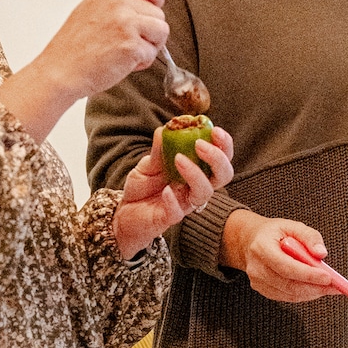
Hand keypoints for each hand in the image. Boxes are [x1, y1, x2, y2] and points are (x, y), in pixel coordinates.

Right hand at [0, 0, 170, 142]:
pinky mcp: (131, 45)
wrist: (60, 71)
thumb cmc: (73, 48)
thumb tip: (140, 1)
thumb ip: (116, 2)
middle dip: (150, 31)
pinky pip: (153, 52)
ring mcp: (126, 24)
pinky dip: (142, 62)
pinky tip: (123, 63)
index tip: (150, 10)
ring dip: (149, 46)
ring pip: (161, 31)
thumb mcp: (90, 9)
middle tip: (129, 42)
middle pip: (159, 13)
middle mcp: (118, 4)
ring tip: (126, 53)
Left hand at [113, 125, 233, 260]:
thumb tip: (164, 129)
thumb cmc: (142, 186)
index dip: (224, 145)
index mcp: (196, 171)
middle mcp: (195, 187)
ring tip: (178, 158)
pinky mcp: (170, 217)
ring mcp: (185, 203)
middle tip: (200, 144)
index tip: (215, 130)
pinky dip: (172, 200)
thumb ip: (158, 150)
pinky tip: (165, 190)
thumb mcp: (148, 163)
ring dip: (195, 174)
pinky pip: (178, 211)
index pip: (221, 158)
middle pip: (223, 175)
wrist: (124, 211)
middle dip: (217, 158)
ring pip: (205, 192)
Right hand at [220, 212, 336, 302]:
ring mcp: (258, 281)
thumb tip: (321, 253)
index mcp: (262, 248)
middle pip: (289, 284)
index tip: (328, 277)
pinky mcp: (263, 290)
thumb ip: (309, 236)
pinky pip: (287, 297)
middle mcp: (257, 268)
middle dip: (315, 287)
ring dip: (312, 292)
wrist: (251, 241)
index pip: (286, 266)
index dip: (308, 274)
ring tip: (329, 287)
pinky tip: (315, 288)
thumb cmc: (274, 233)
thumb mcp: (292, 225)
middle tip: (335, 286)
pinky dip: (304, 294)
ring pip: (290, 294)